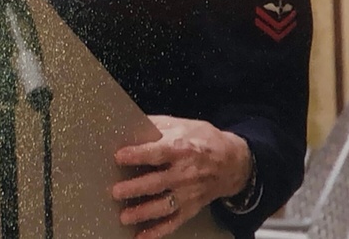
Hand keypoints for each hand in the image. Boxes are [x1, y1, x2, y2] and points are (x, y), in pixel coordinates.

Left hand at [112, 115, 251, 238]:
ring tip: (124, 216)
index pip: (157, 152)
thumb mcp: (180, 124)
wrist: (232, 162)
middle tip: (116, 191)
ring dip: (144, 212)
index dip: (138, 155)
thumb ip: (154, 125)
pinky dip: (158, 231)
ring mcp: (189, 193)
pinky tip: (142, 235)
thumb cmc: (201, 139)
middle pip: (158, 182)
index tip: (119, 156)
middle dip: (136, 188)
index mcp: (181, 148)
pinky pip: (174, 221)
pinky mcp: (191, 207)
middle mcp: (185, 173)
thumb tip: (126, 121)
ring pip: (165, 205)